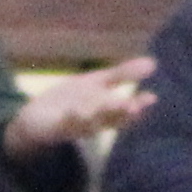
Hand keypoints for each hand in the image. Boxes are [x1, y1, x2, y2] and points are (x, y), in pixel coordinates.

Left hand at [10, 58, 154, 155]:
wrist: (38, 118)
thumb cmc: (73, 100)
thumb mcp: (98, 82)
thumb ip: (123, 74)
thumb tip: (153, 63)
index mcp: (107, 110)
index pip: (128, 110)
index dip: (140, 105)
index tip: (151, 97)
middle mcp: (96, 121)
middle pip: (112, 118)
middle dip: (123, 113)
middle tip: (134, 106)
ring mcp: (77, 126)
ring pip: (92, 123)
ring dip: (101, 115)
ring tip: (110, 106)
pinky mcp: (57, 128)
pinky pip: (65, 125)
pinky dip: (71, 119)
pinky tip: (75, 110)